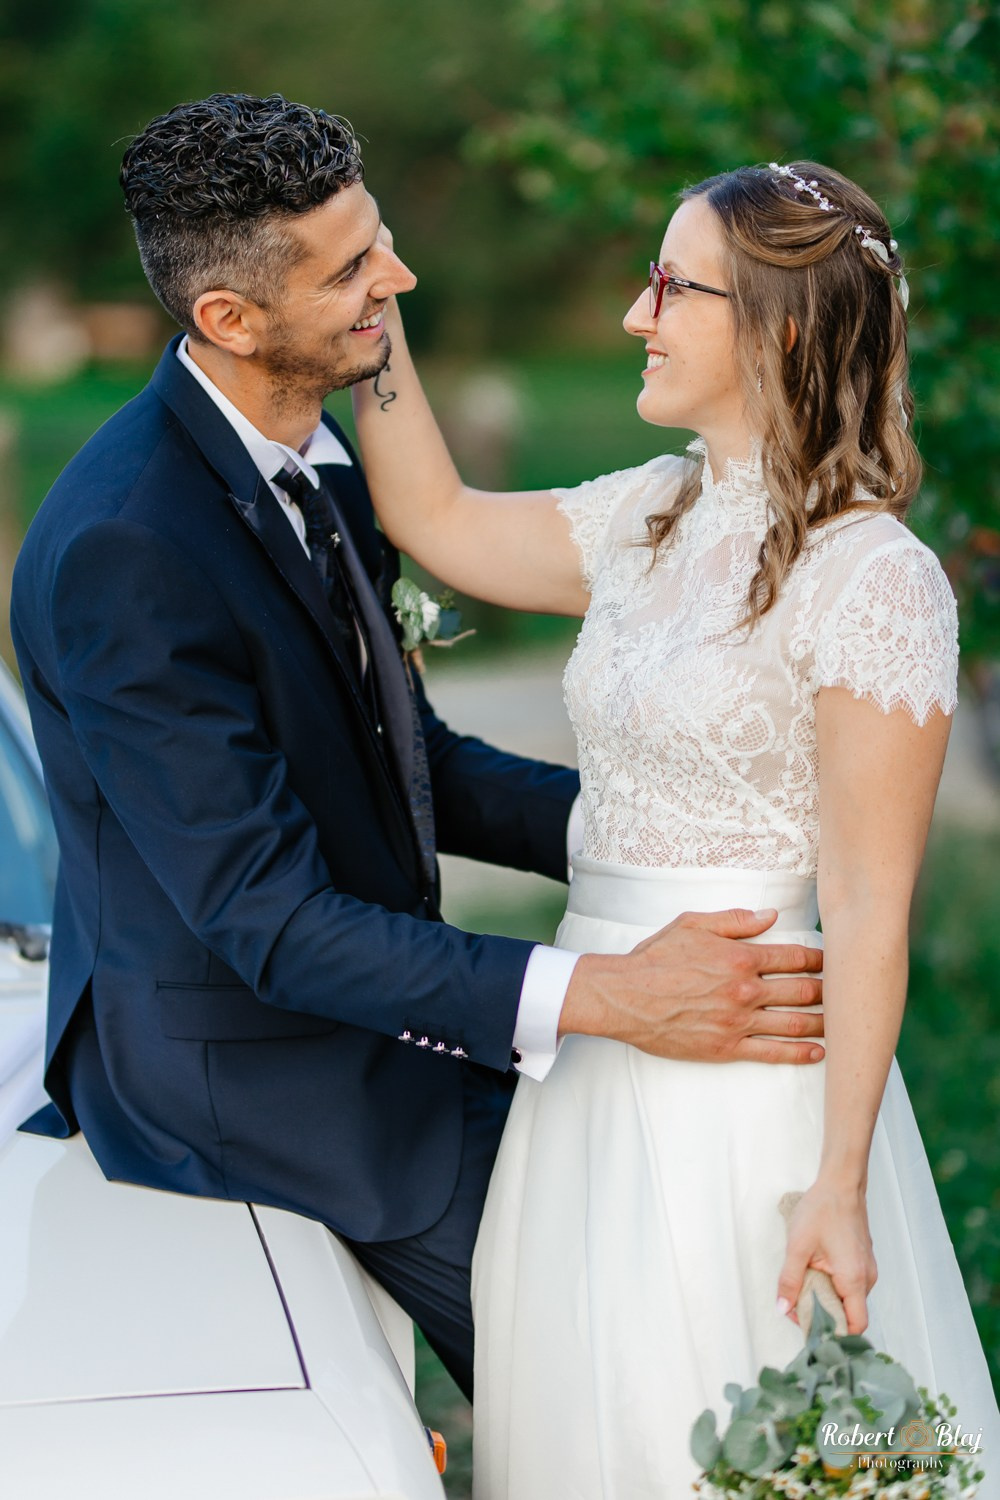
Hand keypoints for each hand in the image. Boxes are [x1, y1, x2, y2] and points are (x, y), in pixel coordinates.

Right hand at [560, 907, 823, 1063]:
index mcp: (740, 957)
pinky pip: (772, 1052)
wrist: (624, 997)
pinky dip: (799, 1053)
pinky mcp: (726, 1047)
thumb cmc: (656, 957)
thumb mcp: (693, 924)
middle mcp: (745, 990)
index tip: (834, 960)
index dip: (820, 958)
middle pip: (802, 991)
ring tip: (842, 1023)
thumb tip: (771, 915)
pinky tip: (818, 1052)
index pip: (795, 957)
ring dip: (823, 1023)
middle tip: (846, 991)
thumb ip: (736, 920)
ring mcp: (737, 1021)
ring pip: (794, 1023)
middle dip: (829, 990)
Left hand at [777, 1179, 876, 1333]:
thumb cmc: (822, 1210)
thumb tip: (783, 1309)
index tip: (809, 1326)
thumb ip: (789, 1281)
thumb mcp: (798, 1246)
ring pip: (849, 1299)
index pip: (855, 1326)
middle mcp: (867, 1278)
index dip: (834, 1333)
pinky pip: (850, 1285)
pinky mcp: (863, 1261)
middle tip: (797, 1304)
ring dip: (827, 1299)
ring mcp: (867, 1269)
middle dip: (824, 1315)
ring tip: (803, 1285)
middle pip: (850, 1314)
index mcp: (854, 1279)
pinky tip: (815, 1272)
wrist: (841, 1184)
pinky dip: (834, 1286)